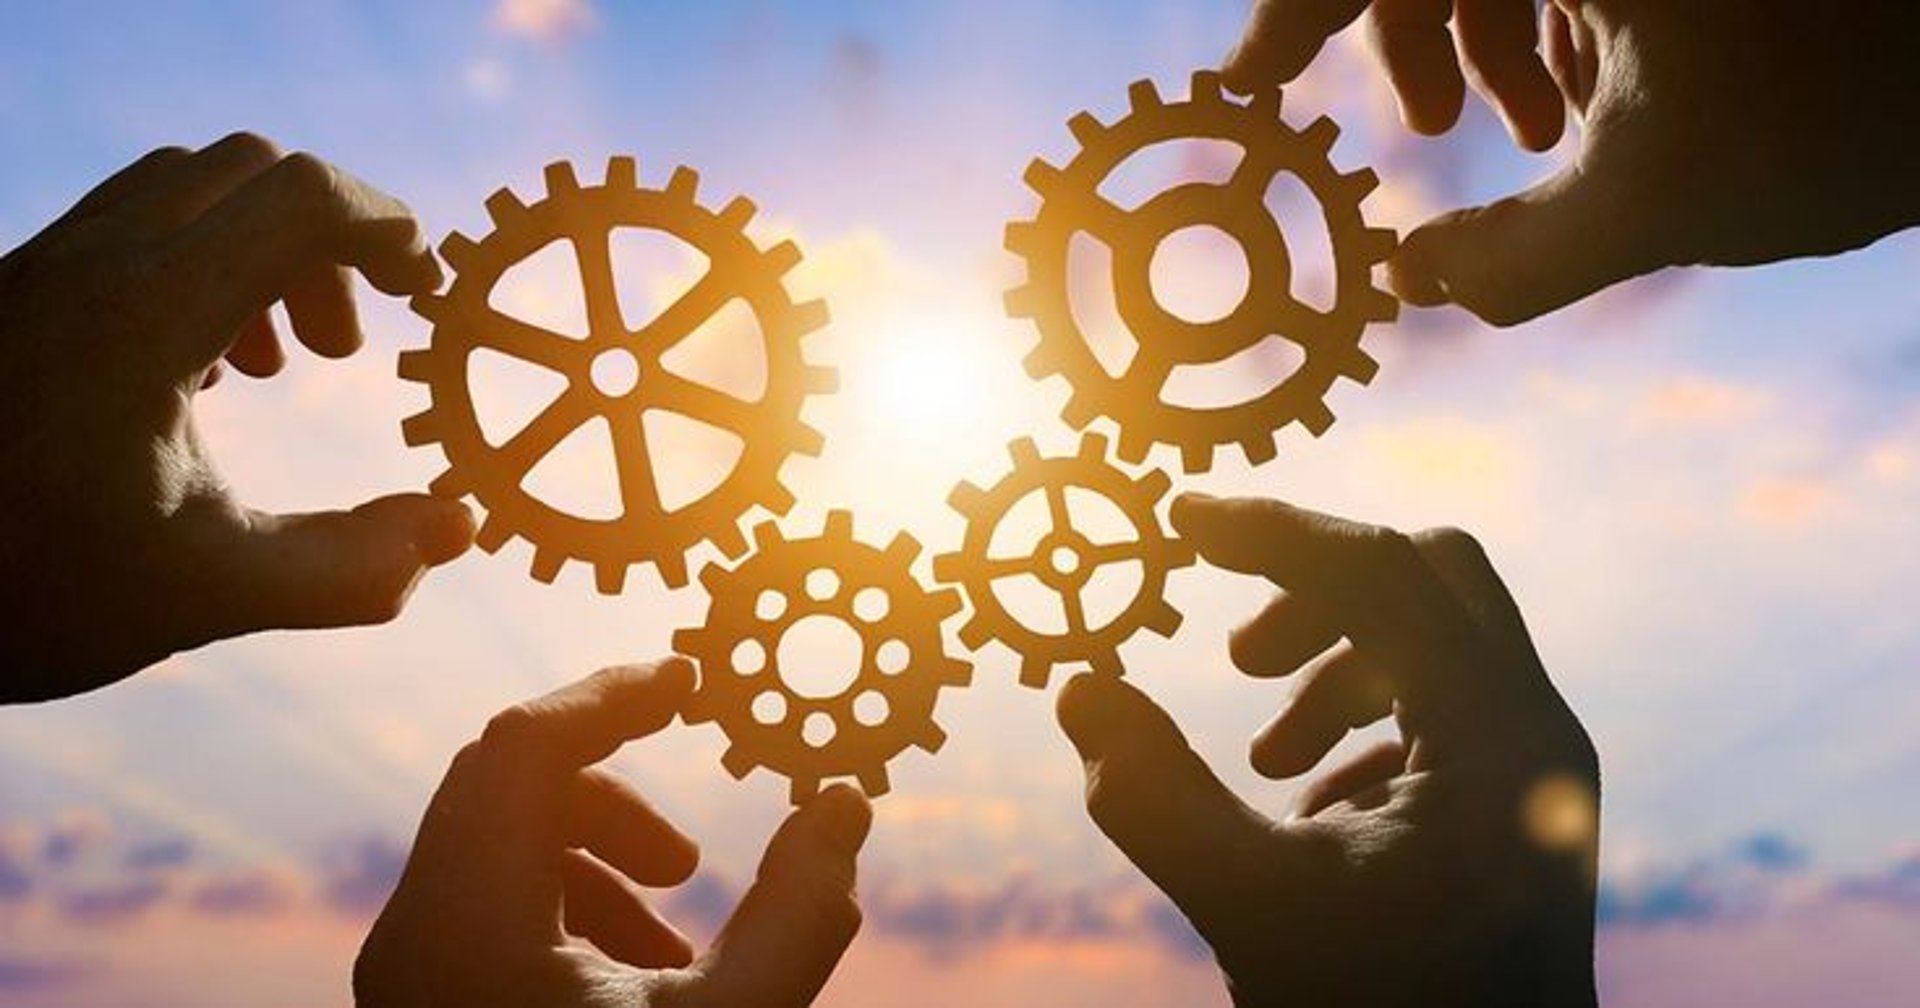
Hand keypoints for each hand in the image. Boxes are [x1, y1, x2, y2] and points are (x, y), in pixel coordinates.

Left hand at [0, 133, 474, 700]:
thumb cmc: (23, 592)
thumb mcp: (206, 594)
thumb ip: (349, 567)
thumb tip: (457, 530)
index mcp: (146, 315)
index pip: (302, 198)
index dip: (389, 228)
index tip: (426, 295)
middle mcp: (90, 266)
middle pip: (249, 171)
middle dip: (327, 241)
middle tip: (341, 350)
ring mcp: (39, 271)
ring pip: (181, 190)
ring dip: (257, 250)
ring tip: (271, 365)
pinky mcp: (11, 296)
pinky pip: (122, 228)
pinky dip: (192, 266)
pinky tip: (191, 375)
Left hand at [356, 658, 870, 1007]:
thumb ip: (800, 911)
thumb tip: (844, 802)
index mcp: (461, 927)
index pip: (523, 745)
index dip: (615, 694)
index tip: (695, 677)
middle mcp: (414, 940)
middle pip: (505, 789)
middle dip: (617, 797)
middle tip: (693, 856)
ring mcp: (412, 977)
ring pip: (499, 850)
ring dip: (601, 862)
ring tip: (678, 941)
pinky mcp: (431, 1004)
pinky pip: (493, 907)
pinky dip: (574, 911)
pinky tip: (642, 980)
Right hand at [1056, 494, 1598, 1006]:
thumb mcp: (1249, 905)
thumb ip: (1154, 794)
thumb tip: (1078, 688)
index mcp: (1498, 736)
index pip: (1380, 572)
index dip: (1270, 531)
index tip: (1180, 521)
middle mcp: (1540, 733)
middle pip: (1431, 575)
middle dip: (1316, 593)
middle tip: (1234, 661)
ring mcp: (1542, 771)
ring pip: (1440, 641)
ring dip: (1335, 670)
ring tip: (1265, 762)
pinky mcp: (1524, 807)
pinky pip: (1446, 708)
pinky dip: (1364, 723)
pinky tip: (1312, 810)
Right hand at [1224, 1, 1919, 323]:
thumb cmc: (1846, 106)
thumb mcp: (1652, 199)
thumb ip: (1502, 260)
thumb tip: (1408, 282)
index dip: (1292, 18)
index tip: (1247, 88)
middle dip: (1413, 35)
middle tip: (1426, 132)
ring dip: (1499, 38)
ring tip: (1547, 136)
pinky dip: (1569, 16)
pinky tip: (1604, 99)